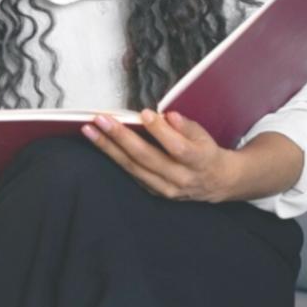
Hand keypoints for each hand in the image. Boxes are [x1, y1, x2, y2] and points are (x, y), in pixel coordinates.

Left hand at [81, 109, 236, 203]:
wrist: (216, 182)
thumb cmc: (205, 152)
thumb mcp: (204, 136)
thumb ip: (185, 126)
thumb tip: (168, 116)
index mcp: (197, 161)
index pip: (177, 146)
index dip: (160, 131)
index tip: (144, 114)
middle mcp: (179, 178)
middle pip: (146, 157)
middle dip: (120, 137)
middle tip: (100, 120)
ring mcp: (165, 188)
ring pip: (132, 167)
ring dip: (108, 148)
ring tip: (90, 131)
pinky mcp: (154, 192)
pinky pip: (131, 174)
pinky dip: (114, 158)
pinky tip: (100, 144)